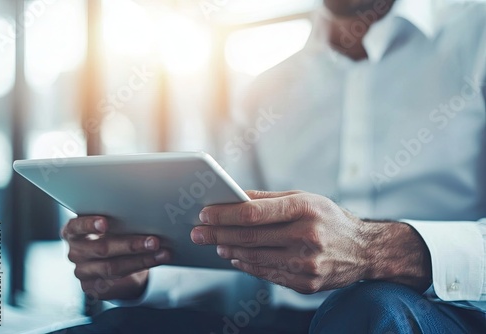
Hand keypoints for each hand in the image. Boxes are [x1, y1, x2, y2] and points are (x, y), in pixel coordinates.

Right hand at [61, 216, 170, 299]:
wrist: (110, 260)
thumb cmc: (110, 233)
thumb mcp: (110, 224)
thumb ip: (117, 219)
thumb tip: (146, 211)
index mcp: (73, 231)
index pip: (76, 227)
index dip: (89, 225)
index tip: (104, 223)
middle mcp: (75, 252)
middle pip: (102, 249)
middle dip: (130, 245)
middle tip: (153, 241)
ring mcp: (83, 271)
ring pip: (113, 267)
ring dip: (141, 260)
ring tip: (162, 253)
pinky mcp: (93, 288)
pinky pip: (118, 281)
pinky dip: (140, 269)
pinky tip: (155, 261)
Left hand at [191, 191, 430, 293]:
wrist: (364, 249)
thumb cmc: (330, 218)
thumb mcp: (305, 199)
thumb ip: (268, 199)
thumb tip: (234, 196)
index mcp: (305, 209)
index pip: (254, 212)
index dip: (225, 214)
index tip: (204, 213)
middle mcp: (307, 236)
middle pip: (249, 237)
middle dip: (218, 234)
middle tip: (198, 232)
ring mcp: (307, 263)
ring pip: (255, 258)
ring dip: (230, 250)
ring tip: (215, 244)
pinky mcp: (306, 283)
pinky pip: (268, 274)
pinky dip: (248, 266)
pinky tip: (237, 257)